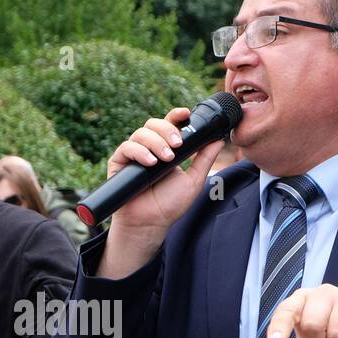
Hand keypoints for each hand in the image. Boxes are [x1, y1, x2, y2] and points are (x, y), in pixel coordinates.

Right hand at [104, 107, 223, 239]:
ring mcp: (133, 154)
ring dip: (156, 142)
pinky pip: (127, 148)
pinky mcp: (119, 163)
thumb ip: (204, 159)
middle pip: (154, 124)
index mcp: (166, 148)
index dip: (176, 115)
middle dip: (167, 130)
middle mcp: (149, 148)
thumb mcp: (194, 180)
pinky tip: (150, 162)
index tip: (186, 113)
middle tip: (178, 145)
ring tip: (166, 159)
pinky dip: (139, 152)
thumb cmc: (170, 205)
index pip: (169, 125)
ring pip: (141, 133)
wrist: (150, 224)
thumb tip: (219, 140)